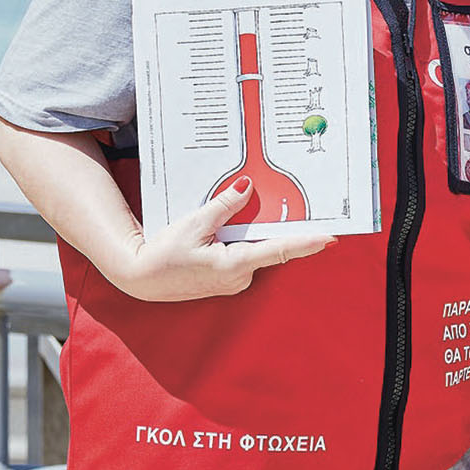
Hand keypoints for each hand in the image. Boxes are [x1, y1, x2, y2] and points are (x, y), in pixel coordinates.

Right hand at [108, 177, 334, 301]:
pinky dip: (239, 243)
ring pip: (253, 251)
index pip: (279, 251)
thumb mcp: (195, 223)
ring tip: (229, 221)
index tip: (329, 238)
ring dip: (249, 235)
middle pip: (267, 247)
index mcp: (234, 264)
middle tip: (278, 205)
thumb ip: (225, 205)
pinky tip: (222, 234)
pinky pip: (242, 257)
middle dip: (271, 227)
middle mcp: (239, 277)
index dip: (306, 244)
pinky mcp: (226, 281)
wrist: (141, 277)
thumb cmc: (163, 254)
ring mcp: (233, 282)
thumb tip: (248, 187)